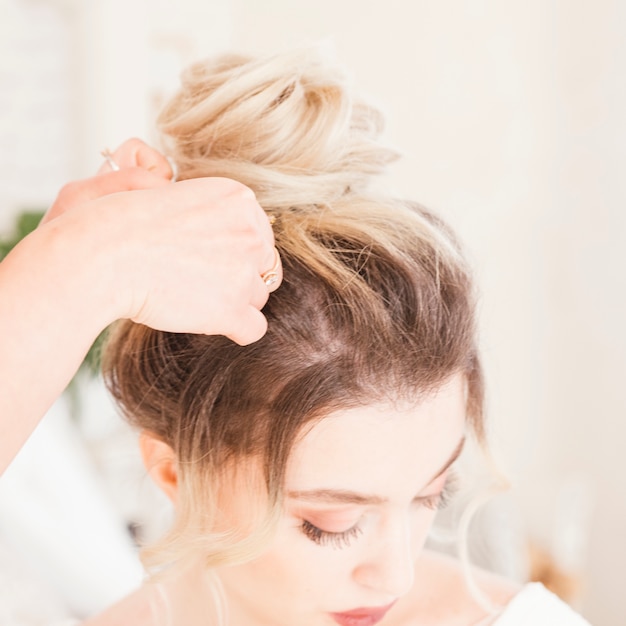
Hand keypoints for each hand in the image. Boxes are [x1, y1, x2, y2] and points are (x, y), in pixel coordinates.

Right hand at [41, 140, 279, 344]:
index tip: (207, 256)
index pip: (260, 234)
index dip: (235, 250)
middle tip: (200, 279)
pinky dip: (236, 329)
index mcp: (239, 199)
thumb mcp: (173, 193)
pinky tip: (212, 322)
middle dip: (239, 275)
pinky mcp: (232, 309)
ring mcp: (244, 272)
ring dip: (232, 300)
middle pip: (264, 266)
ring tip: (193, 297)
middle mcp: (250, 232)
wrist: (102, 253)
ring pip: (257, 297)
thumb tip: (217, 227)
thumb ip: (207, 207)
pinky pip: (254, 328)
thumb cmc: (122, 222)